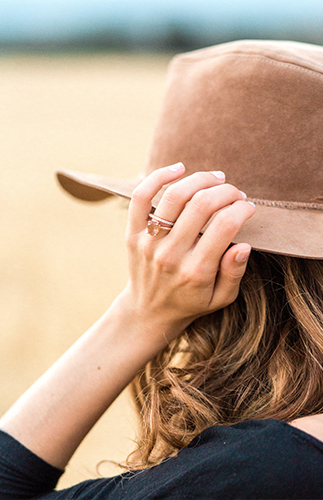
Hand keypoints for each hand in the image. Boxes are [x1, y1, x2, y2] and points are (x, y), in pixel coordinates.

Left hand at [123, 163, 254, 344]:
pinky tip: (179, 168)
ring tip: (216, 178)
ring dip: (200, 179)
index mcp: (196, 271)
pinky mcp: (133, 234)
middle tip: (236, 193)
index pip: (225, 225)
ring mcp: (149, 242)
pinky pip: (141, 197)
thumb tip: (244, 245)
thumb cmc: (190, 303)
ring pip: (175, 195)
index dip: (242, 209)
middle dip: (226, 191)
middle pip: (202, 205)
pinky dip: (158, 177)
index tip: (248, 207)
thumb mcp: (220, 299)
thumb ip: (234, 273)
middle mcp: (171, 254)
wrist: (148, 312)